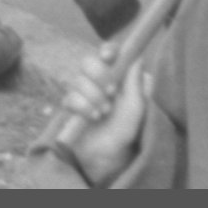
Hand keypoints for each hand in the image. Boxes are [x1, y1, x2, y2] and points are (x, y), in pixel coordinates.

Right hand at [56, 47, 152, 186]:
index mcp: (116, 75)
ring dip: (93, 95)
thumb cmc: (126, 130)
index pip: (109, 53)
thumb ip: (136, 84)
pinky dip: (82, 106)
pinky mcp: (71, 107)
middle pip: (88, 62)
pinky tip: (94, 117)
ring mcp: (83, 92)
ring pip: (78, 80)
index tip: (108, 57)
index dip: (107, 50)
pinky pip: (70, 98)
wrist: (109, 157)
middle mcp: (98, 80)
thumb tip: (138, 57)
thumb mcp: (136, 109)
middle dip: (98, 75)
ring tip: (104, 112)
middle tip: (110, 91)